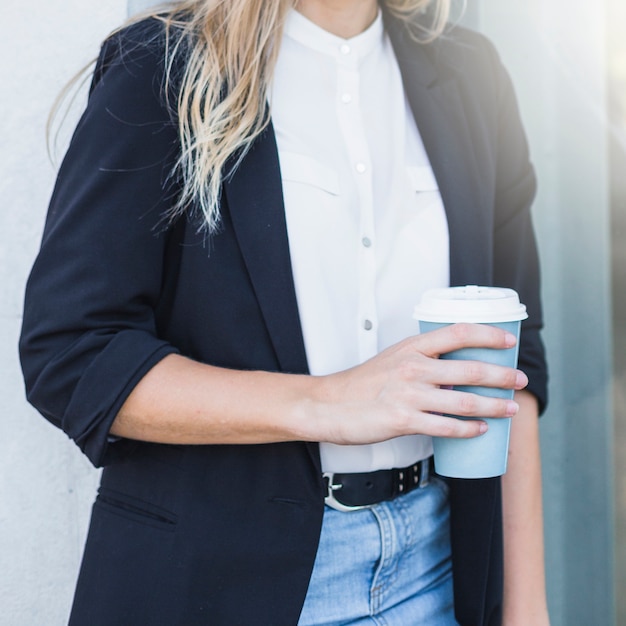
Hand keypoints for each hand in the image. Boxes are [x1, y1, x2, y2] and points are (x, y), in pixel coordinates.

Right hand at [309, 323, 527, 445]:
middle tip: (519, 380)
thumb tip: (454, 372)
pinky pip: (446, 427)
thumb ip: (422, 361)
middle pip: (469, 369)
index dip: (488, 335)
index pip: (458, 333)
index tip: (509, 341)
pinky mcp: (403, 420)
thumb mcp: (392, 359)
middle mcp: (413, 367)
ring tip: (510, 408)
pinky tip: (481, 430)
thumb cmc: (360, 384)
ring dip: (494, 406)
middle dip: (501, 376)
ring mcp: (409, 395)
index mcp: (411, 347)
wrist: (329, 404)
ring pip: (464, 401)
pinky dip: (469, 430)